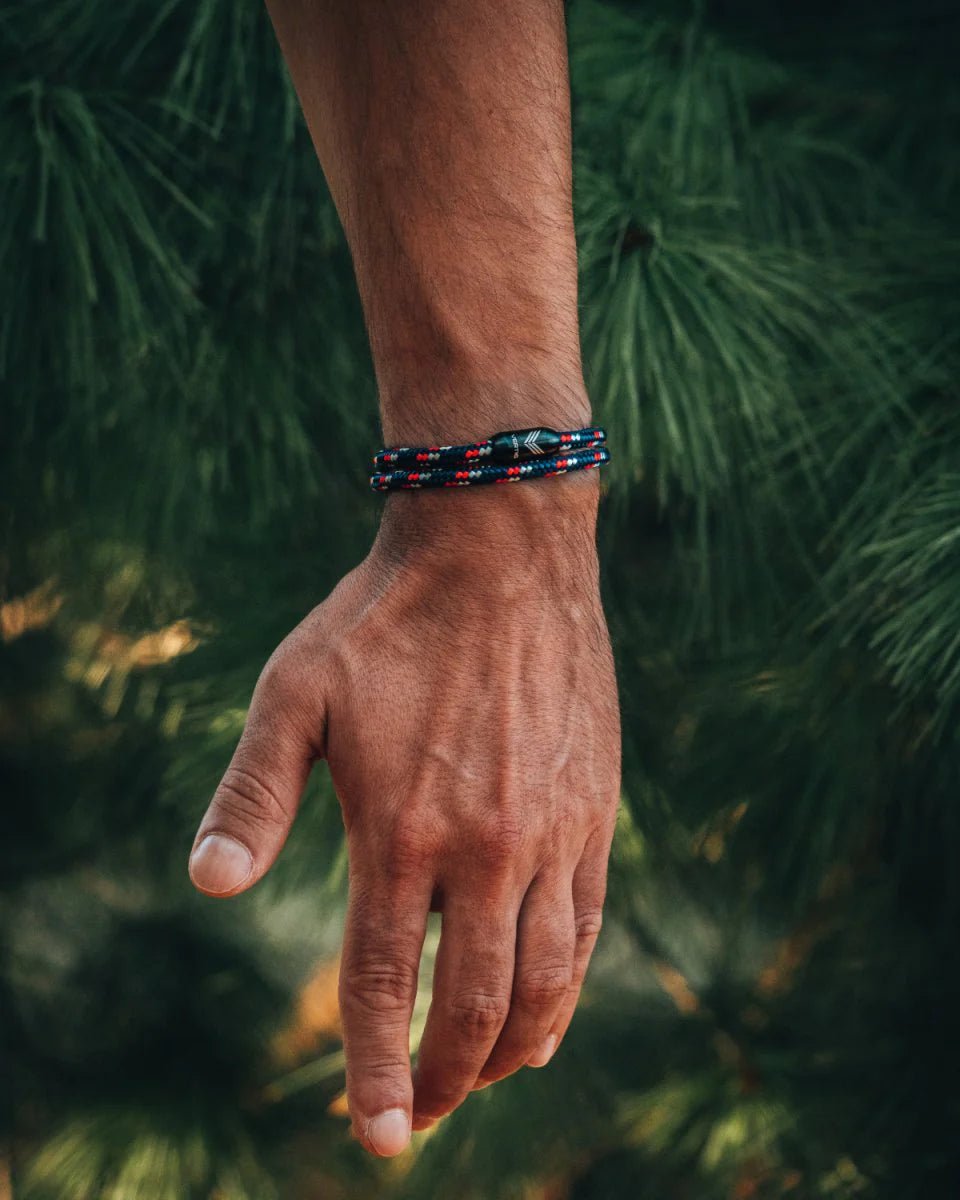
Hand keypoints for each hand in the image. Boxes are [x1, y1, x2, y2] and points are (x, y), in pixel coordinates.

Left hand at [188, 474, 620, 1154]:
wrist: (499, 550)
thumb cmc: (385, 619)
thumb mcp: (295, 692)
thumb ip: (254, 794)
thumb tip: (208, 886)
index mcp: (402, 827)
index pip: (385, 984)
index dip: (374, 1071)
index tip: (374, 1138)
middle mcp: (485, 846)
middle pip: (472, 1003)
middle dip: (444, 1078)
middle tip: (421, 1116)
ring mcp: (550, 830)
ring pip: (545, 981)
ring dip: (513, 1050)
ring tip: (483, 1081)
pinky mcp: (594, 808)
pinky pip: (588, 925)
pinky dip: (568, 990)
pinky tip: (548, 1016)